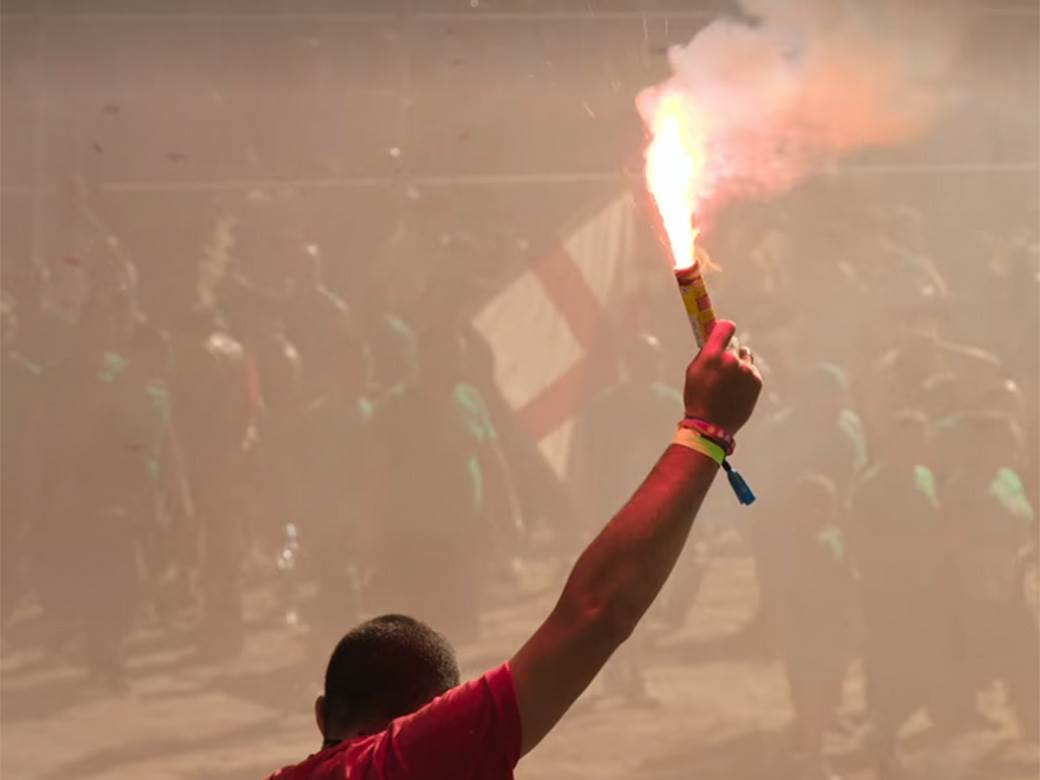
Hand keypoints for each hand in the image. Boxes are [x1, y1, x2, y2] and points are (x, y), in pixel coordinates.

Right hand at [683, 320, 761, 434]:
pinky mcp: (756, 381)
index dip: (723, 329)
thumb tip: (715, 339)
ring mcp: (746, 371)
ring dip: (739, 362)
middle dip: (729, 349)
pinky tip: (736, 388)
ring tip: (729, 379)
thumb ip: (706, 352)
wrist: (711, 425)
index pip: (726, 327)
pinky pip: (752, 370)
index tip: (721, 334)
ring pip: (745, 356)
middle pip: (735, 342)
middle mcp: (732, 360)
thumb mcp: (693, 371)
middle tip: (722, 364)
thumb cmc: (698, 398)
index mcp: (713, 355)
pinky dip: (745, 375)